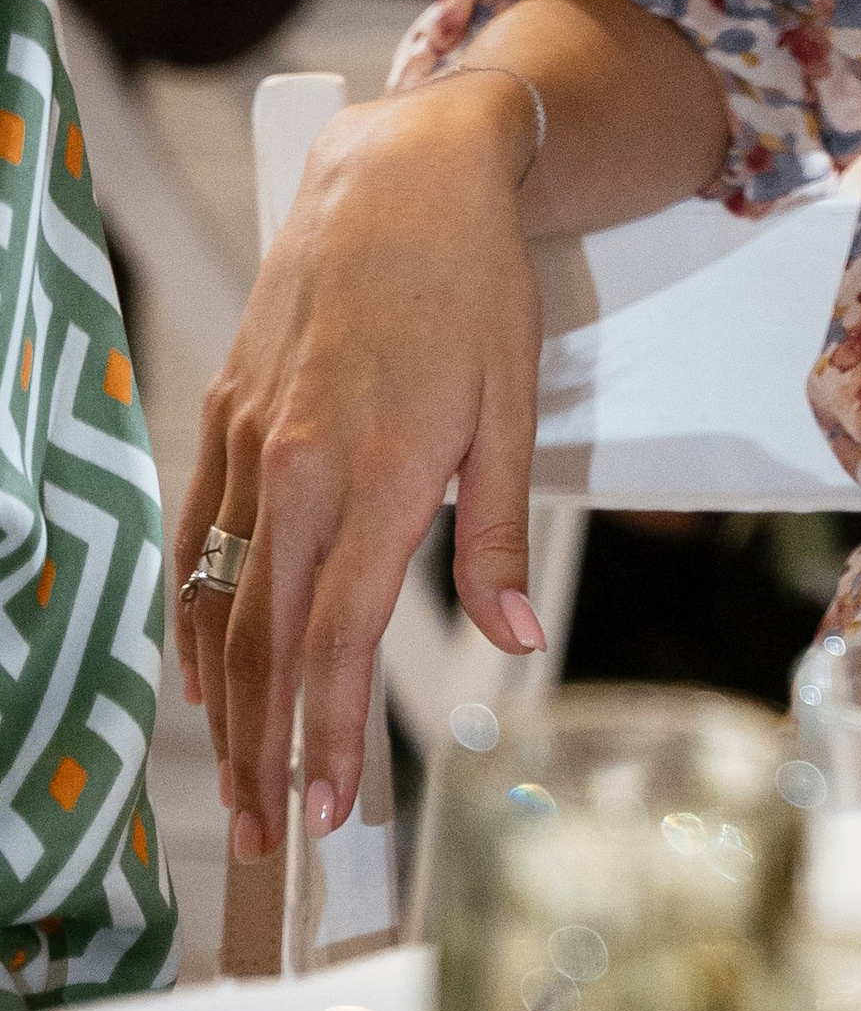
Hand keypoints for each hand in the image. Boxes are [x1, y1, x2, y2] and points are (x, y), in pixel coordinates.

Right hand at [174, 71, 545, 860]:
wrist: (400, 172)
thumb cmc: (473, 283)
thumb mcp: (514, 403)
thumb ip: (500, 529)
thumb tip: (513, 640)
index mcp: (376, 470)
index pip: (335, 639)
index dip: (325, 735)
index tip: (324, 810)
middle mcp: (297, 464)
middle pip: (264, 642)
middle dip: (263, 750)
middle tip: (268, 838)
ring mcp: (249, 439)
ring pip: (219, 600)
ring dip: (223, 703)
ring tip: (238, 781)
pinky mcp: (224, 413)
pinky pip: (197, 536)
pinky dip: (195, 615)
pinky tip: (206, 670)